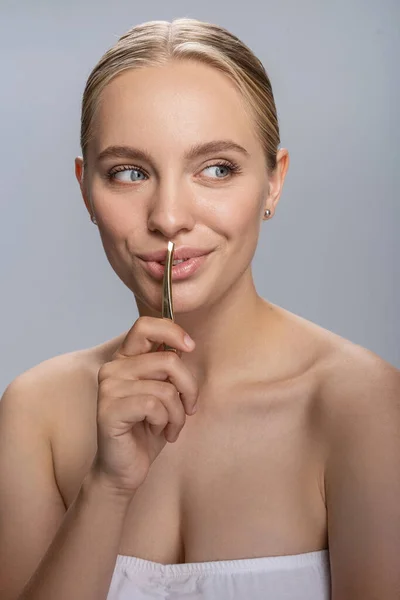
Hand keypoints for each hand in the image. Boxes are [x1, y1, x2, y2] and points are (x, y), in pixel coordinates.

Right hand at [90, 316, 197, 496]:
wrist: (125, 469)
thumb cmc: (147, 430)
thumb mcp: (165, 392)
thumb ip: (169, 368)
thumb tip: (186, 346)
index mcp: (125, 359)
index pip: (145, 325)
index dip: (173, 331)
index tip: (190, 347)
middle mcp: (113, 369)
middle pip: (168, 360)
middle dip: (188, 388)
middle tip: (188, 408)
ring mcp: (107, 388)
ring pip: (165, 388)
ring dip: (178, 413)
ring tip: (170, 425)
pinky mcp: (108, 410)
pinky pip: (154, 405)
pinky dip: (166, 422)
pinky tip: (159, 432)